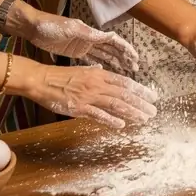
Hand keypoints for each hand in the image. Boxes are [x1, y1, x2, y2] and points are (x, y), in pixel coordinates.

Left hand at [23, 13, 142, 76]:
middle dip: (123, 57)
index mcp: (90, 33)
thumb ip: (89, 33)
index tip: (135, 57)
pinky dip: (99, 65)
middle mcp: (90, 39)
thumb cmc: (51, 25)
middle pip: (111, 49)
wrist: (33, 27)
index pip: (113, 41)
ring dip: (114, 62)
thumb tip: (110, 35)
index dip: (125, 48)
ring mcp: (82, 46)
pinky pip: (90, 60)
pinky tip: (105, 71)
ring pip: (103, 55)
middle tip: (134, 67)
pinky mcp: (74, 52)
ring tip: (125, 70)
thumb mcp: (70, 29)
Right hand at [30, 65, 157, 129]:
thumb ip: (96, 73)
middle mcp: (97, 84)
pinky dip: (111, 120)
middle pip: (124, 94)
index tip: (152, 96)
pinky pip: (99, 115)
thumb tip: (104, 73)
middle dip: (141, 103)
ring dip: (132, 112)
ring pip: (116, 104)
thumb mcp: (82, 71)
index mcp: (99, 74)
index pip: (124, 82)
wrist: (41, 80)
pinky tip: (122, 125)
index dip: (140, 90)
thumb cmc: (60, 76)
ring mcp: (89, 96)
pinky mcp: (79, 108)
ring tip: (144, 118)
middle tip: (154, 110)